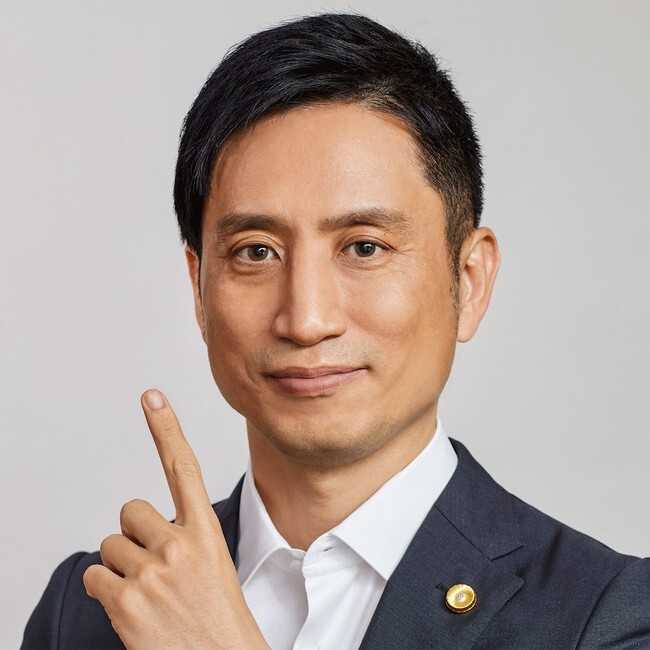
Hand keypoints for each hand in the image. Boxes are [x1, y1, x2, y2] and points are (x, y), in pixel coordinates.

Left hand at [83, 389, 267, 648]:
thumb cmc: (218, 619)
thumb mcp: (214, 567)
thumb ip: (183, 540)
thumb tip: (139, 532)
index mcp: (206, 533)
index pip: (185, 468)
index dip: (167, 428)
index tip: (151, 397)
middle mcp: (179, 545)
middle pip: (130, 510)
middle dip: (133, 533)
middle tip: (154, 566)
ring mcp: (151, 573)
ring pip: (110, 546)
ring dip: (121, 567)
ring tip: (149, 595)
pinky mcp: (125, 601)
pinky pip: (95, 576)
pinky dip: (105, 590)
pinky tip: (132, 611)